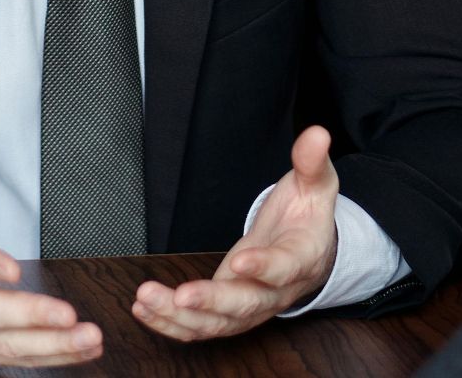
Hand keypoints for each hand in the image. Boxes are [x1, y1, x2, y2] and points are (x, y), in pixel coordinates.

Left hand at [132, 125, 339, 341]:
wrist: (309, 252)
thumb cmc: (308, 217)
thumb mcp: (316, 185)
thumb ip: (312, 162)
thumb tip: (317, 134)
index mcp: (300, 259)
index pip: (283, 268)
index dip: (262, 268)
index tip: (239, 261)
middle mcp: (275, 292)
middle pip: (244, 305)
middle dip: (211, 302)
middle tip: (181, 296)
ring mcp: (250, 307)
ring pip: (216, 323)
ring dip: (179, 317)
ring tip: (146, 299)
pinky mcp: (227, 313)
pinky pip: (200, 327)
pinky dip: (171, 323)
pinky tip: (143, 309)